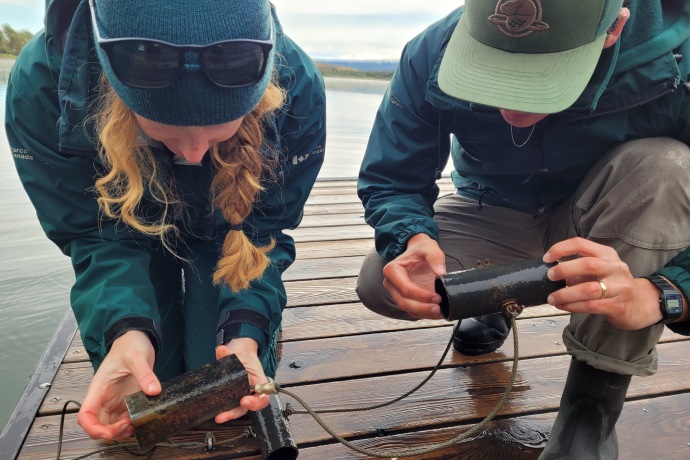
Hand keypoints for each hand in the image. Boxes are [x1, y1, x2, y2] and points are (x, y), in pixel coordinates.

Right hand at [77, 330, 159, 439]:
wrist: (136, 338)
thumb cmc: (130, 345)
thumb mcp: (137, 357)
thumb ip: (145, 374)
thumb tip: (154, 391)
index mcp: (99, 388)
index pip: (85, 415)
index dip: (93, 428)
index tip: (109, 432)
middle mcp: (104, 398)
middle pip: (97, 426)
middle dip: (111, 433)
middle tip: (130, 426)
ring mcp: (115, 401)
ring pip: (110, 426)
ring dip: (122, 431)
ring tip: (137, 423)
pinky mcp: (126, 401)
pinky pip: (124, 419)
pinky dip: (131, 425)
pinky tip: (142, 419)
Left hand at [214, 337, 269, 422]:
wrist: (239, 353)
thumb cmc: (244, 354)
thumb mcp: (239, 352)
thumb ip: (229, 353)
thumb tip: (221, 350)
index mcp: (259, 382)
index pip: (262, 397)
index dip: (256, 402)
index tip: (244, 400)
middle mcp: (251, 391)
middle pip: (246, 407)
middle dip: (234, 413)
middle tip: (222, 416)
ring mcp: (240, 395)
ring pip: (237, 408)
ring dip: (227, 414)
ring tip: (218, 417)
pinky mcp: (231, 396)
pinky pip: (228, 404)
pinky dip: (221, 408)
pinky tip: (212, 409)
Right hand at [382, 233, 445, 318]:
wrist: (419, 252)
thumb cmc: (421, 249)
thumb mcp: (430, 248)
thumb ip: (435, 258)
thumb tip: (441, 273)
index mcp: (392, 270)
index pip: (405, 288)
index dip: (421, 295)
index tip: (437, 297)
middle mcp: (391, 283)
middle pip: (403, 302)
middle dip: (422, 308)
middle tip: (439, 308)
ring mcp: (396, 292)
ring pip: (407, 309)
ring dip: (423, 313)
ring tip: (440, 311)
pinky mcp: (405, 299)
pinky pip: (413, 311)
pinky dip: (424, 314)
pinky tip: (437, 312)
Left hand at [543, 237, 662, 328]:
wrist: (642, 303)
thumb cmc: (613, 284)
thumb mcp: (600, 269)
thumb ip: (579, 269)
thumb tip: (554, 273)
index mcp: (607, 254)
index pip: (581, 244)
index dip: (561, 249)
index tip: (547, 258)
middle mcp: (615, 268)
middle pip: (587, 265)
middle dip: (564, 270)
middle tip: (550, 277)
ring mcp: (620, 288)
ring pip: (589, 289)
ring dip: (566, 294)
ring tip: (552, 298)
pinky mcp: (619, 306)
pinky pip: (591, 306)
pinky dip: (573, 306)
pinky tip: (563, 306)